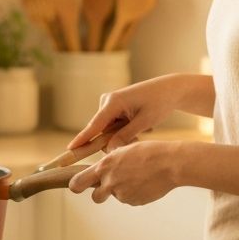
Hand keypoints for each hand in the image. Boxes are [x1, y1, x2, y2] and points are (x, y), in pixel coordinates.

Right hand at [67, 76, 182, 153]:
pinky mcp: (114, 107)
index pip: (94, 125)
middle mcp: (107, 101)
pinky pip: (113, 126)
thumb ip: (126, 136)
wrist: (170, 89)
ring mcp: (109, 104)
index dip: (82, 139)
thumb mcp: (145, 121)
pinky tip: (141, 124)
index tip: (68, 149)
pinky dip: (125, 130)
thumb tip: (108, 150)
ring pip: (108, 130)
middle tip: (139, 137)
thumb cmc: (159, 103)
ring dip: (123, 135)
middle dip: (116, 140)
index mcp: (113, 102)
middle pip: (101, 131)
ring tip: (144, 128)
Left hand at [68, 140, 177, 204]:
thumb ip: (110, 160)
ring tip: (138, 177)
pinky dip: (135, 193)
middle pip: (96, 197)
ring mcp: (122, 194)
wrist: (169, 164)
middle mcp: (110, 182)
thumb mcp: (123, 149)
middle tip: (109, 186)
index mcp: (104, 166)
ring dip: (123, 190)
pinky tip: (146, 182)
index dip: (76, 185)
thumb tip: (104, 164)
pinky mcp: (135, 202)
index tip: (76, 186)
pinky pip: (131, 199)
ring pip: (117, 196)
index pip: (78, 182)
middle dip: (101, 193)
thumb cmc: (148, 152)